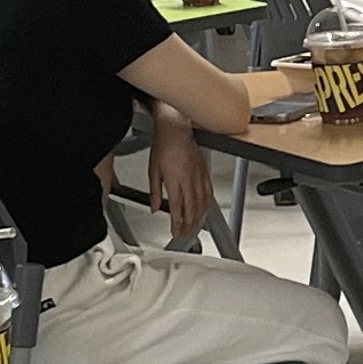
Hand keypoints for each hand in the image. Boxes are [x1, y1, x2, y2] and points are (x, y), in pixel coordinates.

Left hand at [148, 118, 214, 236]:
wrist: (176, 130)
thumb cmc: (164, 146)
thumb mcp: (153, 171)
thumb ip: (155, 192)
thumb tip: (155, 206)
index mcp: (175, 183)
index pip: (178, 210)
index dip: (177, 224)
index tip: (176, 232)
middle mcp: (189, 182)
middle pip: (192, 210)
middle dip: (189, 225)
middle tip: (184, 233)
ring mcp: (199, 177)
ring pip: (202, 203)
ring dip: (198, 217)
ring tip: (194, 225)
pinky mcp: (205, 172)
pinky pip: (209, 192)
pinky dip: (207, 204)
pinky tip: (204, 208)